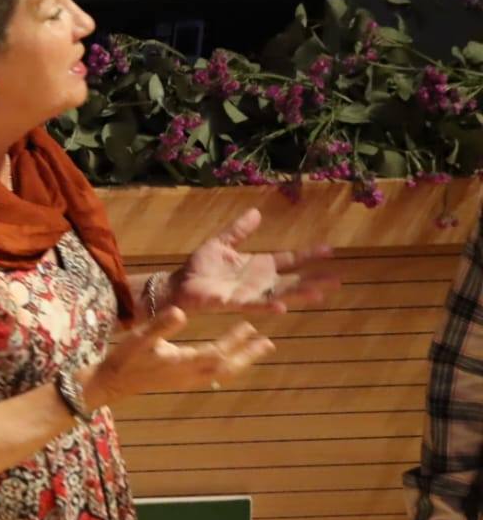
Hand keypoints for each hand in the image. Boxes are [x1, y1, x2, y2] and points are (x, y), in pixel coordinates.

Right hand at [80, 306, 274, 407]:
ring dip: (240, 362)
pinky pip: (212, 376)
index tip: (251, 326)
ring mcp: (186, 381)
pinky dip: (226, 367)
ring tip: (255, 351)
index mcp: (183, 362)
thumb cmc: (124, 359)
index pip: (217, 351)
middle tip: (268, 344)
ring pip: (222, 374)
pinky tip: (227, 362)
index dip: (236, 340)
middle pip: (227, 367)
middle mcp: (190, 375)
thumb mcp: (139, 338)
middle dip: (248, 355)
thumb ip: (161, 325)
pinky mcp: (181, 382)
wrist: (110, 384)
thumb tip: (182, 312)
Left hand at [169, 207, 340, 313]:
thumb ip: (239, 230)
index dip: (308, 255)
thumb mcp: (221, 242)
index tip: (330, 249)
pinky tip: (282, 307)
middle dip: (315, 279)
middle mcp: (260, 281)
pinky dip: (268, 306)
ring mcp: (250, 293)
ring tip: (321, 293)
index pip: (289, 259)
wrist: (181, 284)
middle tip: (338, 279)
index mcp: (259, 265)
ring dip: (300, 294)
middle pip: (293, 280)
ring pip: (280, 294)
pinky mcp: (235, 302)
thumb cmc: (201, 266)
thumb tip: (257, 212)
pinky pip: (255, 304)